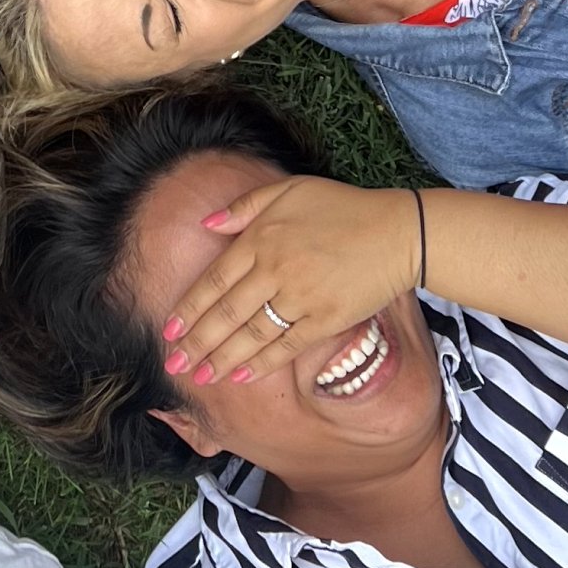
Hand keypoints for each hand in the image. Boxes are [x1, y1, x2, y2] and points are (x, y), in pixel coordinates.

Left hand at [158, 176, 420, 386]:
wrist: (397, 232)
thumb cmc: (342, 207)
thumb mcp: (289, 189)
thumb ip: (244, 207)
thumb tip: (205, 225)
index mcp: (261, 238)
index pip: (215, 280)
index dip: (190, 308)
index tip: (169, 331)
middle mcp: (275, 270)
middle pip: (226, 313)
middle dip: (197, 342)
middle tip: (174, 365)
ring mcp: (300, 298)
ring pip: (252, 335)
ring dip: (223, 359)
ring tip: (200, 378)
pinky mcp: (326, 319)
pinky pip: (287, 347)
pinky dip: (262, 364)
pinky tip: (242, 377)